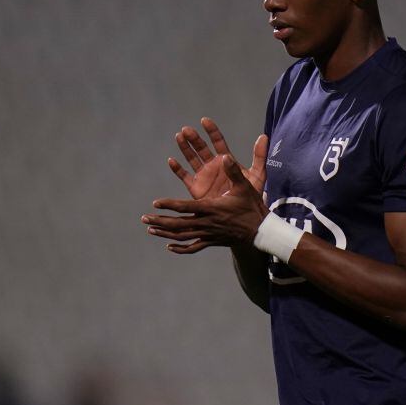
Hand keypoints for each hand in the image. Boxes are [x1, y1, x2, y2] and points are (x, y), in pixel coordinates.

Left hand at [143, 154, 268, 253]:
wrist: (261, 232)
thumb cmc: (252, 207)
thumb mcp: (244, 187)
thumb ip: (233, 171)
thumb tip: (225, 156)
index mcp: (211, 209)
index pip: (185, 207)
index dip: (169, 205)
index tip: (155, 203)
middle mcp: (206, 223)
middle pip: (178, 224)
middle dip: (160, 221)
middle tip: (144, 218)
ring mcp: (208, 234)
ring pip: (182, 236)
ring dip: (165, 233)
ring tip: (150, 229)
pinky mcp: (212, 241)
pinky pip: (193, 247)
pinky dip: (180, 248)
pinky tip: (169, 246)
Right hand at [168, 118, 266, 198]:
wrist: (241, 215)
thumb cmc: (251, 195)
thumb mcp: (257, 174)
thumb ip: (259, 156)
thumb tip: (264, 136)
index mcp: (226, 160)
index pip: (217, 141)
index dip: (211, 131)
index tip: (204, 121)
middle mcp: (213, 165)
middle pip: (201, 148)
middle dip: (194, 138)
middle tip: (187, 130)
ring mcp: (204, 175)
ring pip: (191, 158)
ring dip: (185, 148)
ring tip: (179, 137)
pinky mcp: (196, 187)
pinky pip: (184, 176)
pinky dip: (177, 169)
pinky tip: (172, 160)